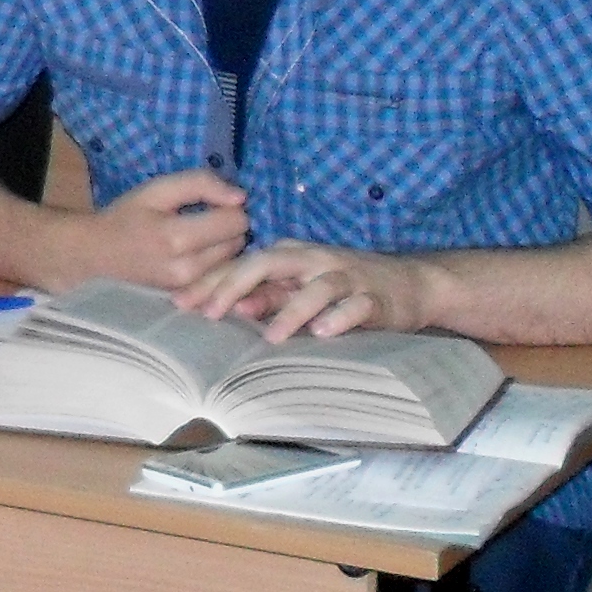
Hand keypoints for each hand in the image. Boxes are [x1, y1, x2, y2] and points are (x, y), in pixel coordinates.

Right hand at [64, 167, 253, 289]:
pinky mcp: (189, 296)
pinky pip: (220, 275)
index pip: (236, 220)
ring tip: (201, 237)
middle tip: (203, 220)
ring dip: (224, 245)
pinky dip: (217, 263)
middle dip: (227, 227)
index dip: (227, 206)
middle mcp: (188, 268)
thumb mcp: (156, 190)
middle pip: (238, 241)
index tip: (208, 204)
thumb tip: (241, 197)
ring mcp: (189, 287)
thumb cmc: (125, 217)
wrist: (95, 254)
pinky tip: (198, 255)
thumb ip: (199, 184)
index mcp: (177, 237)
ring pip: (233, 260)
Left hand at [174, 240, 436, 342]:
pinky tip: (323, 333)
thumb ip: (267, 296)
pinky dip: (339, 319)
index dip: (209, 282)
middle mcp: (313, 259)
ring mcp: (346, 276)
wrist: (411, 283)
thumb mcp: (300, 288)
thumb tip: (229, 307)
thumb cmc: (344, 286)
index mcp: (290, 254)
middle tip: (212, 314)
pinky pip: (356, 307)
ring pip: (315, 288)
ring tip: (271, 337)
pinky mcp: (375, 297)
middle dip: (235, 286)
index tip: (180, 304)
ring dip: (291, 311)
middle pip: (267, 263)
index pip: (241, 263)